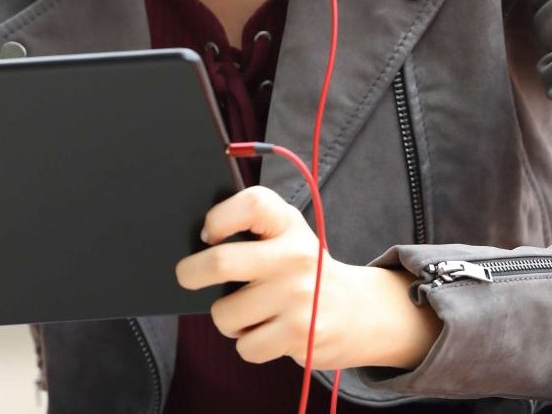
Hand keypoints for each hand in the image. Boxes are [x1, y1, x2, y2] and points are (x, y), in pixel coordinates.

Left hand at [174, 185, 428, 370]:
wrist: (362, 311)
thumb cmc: (303, 271)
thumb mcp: (286, 237)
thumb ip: (248, 232)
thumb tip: (195, 251)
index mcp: (288, 224)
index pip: (251, 204)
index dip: (219, 218)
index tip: (209, 235)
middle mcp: (295, 255)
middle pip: (221, 262)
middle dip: (191, 274)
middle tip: (189, 276)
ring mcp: (299, 296)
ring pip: (224, 314)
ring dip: (227, 319)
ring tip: (249, 313)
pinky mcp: (301, 334)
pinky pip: (246, 346)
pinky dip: (248, 345)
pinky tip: (268, 332)